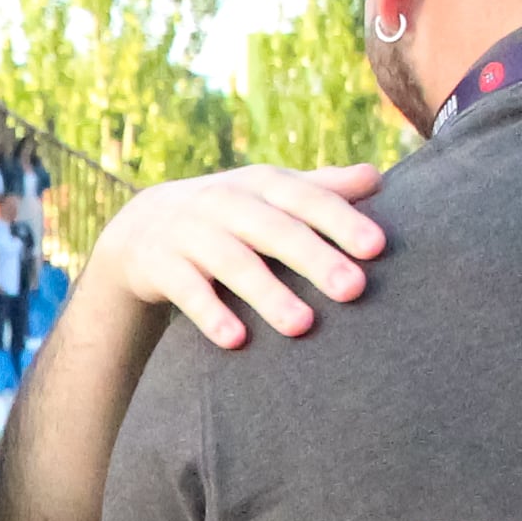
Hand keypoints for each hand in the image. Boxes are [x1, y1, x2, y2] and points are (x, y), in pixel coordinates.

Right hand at [88, 164, 387, 348]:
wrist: (144, 228)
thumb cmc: (231, 215)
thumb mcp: (270, 195)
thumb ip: (322, 189)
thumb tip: (377, 180)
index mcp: (262, 184)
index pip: (306, 199)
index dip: (341, 220)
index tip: (377, 247)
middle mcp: (226, 202)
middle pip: (274, 230)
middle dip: (314, 258)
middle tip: (354, 289)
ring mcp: (190, 232)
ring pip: (232, 262)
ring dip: (267, 293)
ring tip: (302, 326)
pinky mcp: (160, 265)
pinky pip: (187, 290)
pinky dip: (210, 314)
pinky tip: (236, 340)